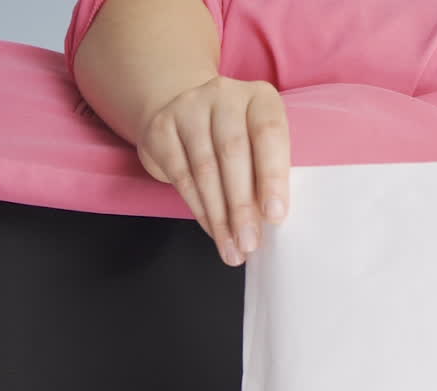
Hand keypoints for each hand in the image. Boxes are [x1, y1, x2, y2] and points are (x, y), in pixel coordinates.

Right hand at [135, 75, 290, 266]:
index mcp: (260, 98)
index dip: (272, 176)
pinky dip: (199, 209)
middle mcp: (224, 95)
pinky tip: (213, 231)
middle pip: (233, 153)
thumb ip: (267, 172)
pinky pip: (181, 176)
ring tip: (232, 248)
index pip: (269, 134)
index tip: (275, 216)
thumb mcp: (262, 144)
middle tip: (250, 242)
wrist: (188, 113)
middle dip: (242, 206)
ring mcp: (188, 108)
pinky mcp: (161, 128)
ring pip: (205, 169)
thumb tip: (270, 221)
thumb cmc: (240, 138)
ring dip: (219, 216)